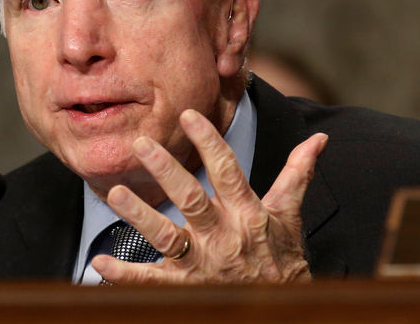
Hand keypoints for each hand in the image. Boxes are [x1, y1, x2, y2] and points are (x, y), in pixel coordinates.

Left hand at [92, 109, 327, 283]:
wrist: (283, 310)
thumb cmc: (281, 259)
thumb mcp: (290, 216)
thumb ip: (297, 175)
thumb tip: (318, 139)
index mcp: (247, 213)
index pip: (227, 170)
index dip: (209, 142)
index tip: (189, 115)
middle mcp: (223, 236)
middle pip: (191, 199)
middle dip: (166, 170)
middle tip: (141, 143)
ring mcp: (202, 264)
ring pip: (167, 236)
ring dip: (139, 215)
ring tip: (116, 192)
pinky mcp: (185, 287)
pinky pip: (152, 280)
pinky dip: (126, 274)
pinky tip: (101, 262)